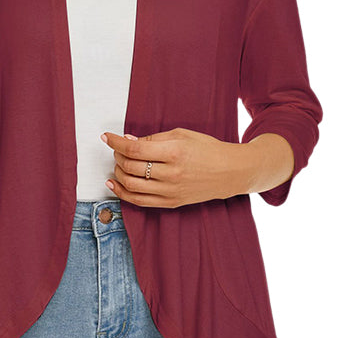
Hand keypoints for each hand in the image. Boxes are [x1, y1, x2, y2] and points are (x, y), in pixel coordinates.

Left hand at [100, 127, 251, 207]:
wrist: (231, 172)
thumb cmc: (207, 149)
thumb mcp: (182, 135)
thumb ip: (153, 139)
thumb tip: (127, 141)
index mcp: (174, 152)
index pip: (134, 149)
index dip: (115, 143)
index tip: (106, 137)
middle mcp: (171, 174)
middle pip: (130, 167)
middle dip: (117, 156)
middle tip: (117, 149)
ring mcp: (171, 191)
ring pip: (131, 185)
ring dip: (118, 173)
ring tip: (118, 164)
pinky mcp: (171, 203)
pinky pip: (140, 201)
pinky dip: (123, 193)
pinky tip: (115, 184)